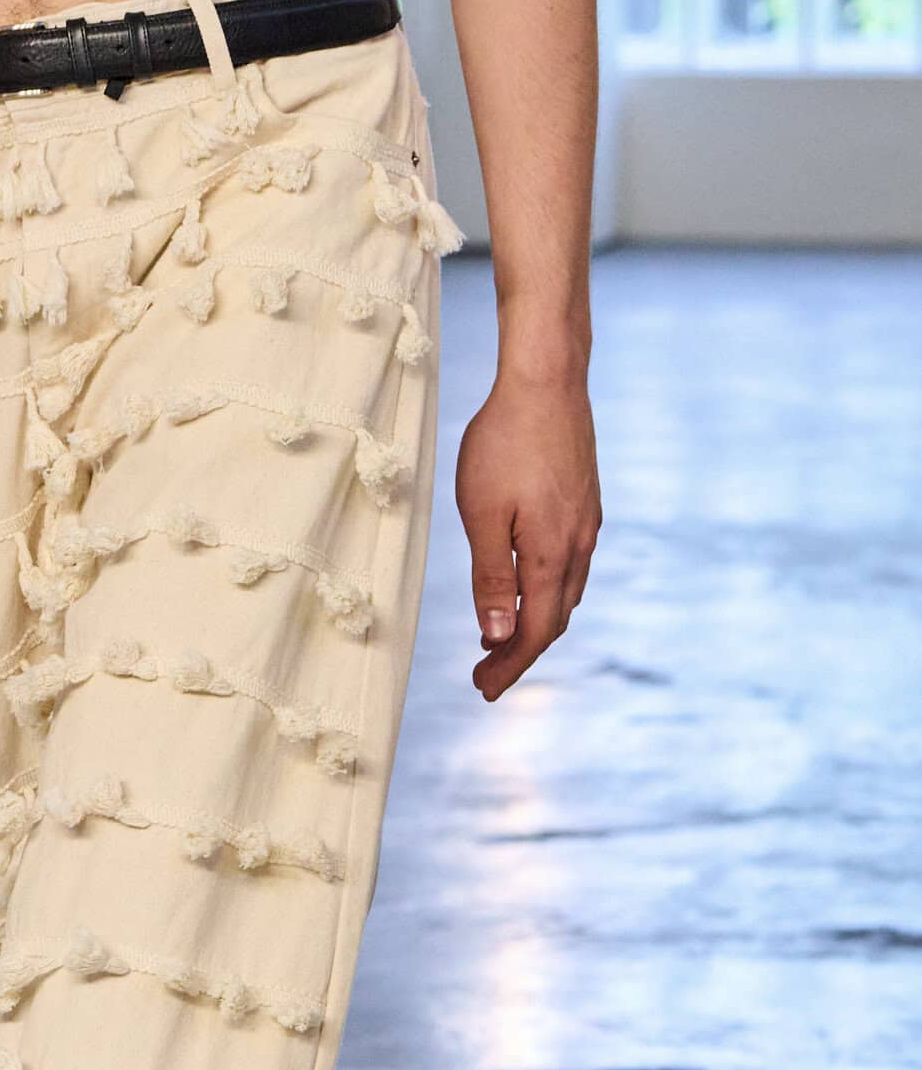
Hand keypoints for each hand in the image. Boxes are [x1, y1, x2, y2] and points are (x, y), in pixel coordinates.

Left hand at [456, 368, 600, 700]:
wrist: (547, 381)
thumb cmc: (504, 443)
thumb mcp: (482, 514)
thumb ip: (491, 578)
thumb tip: (496, 635)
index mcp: (550, 555)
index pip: (535, 632)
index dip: (510, 666)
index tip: (483, 689)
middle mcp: (577, 547)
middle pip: (554, 621)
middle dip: (519, 654)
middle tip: (484, 675)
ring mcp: (586, 526)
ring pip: (564, 595)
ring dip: (534, 624)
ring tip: (499, 641)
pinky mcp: (584, 506)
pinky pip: (569, 567)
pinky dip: (546, 593)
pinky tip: (525, 589)